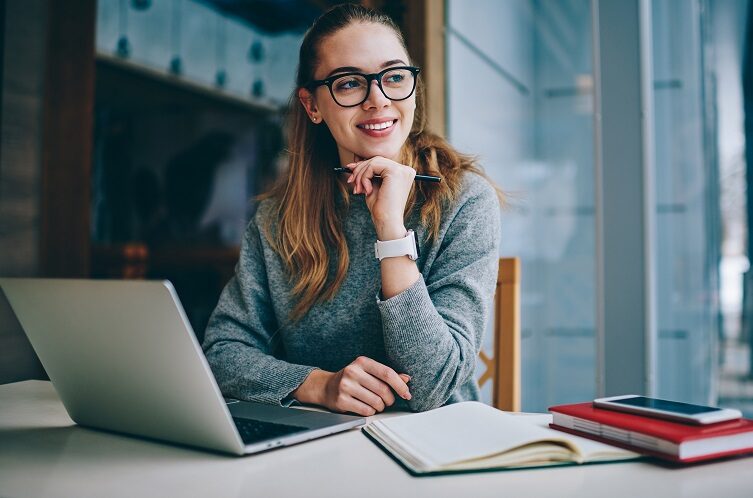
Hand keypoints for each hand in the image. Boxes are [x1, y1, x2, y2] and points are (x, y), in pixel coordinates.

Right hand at [293, 356, 410, 415]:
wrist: (326, 387)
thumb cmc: (352, 379)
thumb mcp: (368, 372)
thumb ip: (387, 375)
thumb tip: (406, 379)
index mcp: (362, 362)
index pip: (387, 373)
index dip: (400, 385)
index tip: (407, 394)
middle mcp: (353, 372)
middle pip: (383, 390)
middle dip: (390, 399)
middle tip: (388, 401)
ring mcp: (346, 386)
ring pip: (376, 402)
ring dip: (381, 407)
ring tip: (377, 404)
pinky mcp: (342, 400)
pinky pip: (366, 410)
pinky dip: (371, 411)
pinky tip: (367, 407)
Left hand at [345, 156, 415, 239]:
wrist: (387, 221)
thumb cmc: (380, 208)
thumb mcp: (373, 186)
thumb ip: (368, 174)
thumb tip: (355, 162)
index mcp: (403, 173)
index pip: (381, 162)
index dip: (364, 165)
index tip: (350, 170)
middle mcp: (405, 170)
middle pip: (377, 160)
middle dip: (360, 170)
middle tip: (351, 181)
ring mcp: (402, 170)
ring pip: (373, 162)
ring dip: (360, 175)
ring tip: (358, 189)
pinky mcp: (395, 172)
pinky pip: (372, 166)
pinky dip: (364, 178)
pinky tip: (366, 190)